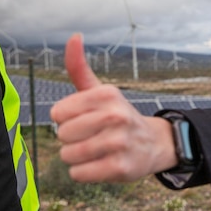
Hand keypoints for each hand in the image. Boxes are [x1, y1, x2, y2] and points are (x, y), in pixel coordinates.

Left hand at [50, 34, 177, 182]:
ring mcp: (119, 143)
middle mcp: (115, 116)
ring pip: (68, 155)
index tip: (83, 118)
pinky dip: (83, 172)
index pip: (57, 112)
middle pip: (62, 134)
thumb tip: (74, 36)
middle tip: (91, 135)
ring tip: (94, 150)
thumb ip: (79, 67)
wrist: (152, 143)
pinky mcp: (120, 168)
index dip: (65, 119)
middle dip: (71, 138)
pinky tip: (99, 164)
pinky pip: (79, 174)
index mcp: (106, 94)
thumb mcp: (99, 90)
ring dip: (75, 157)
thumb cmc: (116, 115)